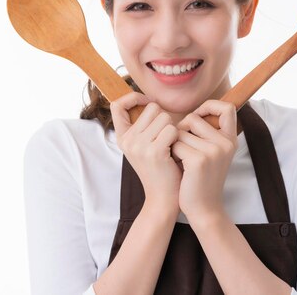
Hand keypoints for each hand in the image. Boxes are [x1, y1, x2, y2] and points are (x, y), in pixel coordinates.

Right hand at [110, 92, 181, 213]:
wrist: (163, 198)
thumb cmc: (160, 169)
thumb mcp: (144, 147)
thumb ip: (143, 126)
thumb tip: (149, 101)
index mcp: (122, 137)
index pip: (117, 105)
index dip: (133, 98)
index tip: (147, 103)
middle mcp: (127, 140)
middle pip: (151, 108)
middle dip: (164, 118)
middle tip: (166, 138)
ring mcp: (139, 146)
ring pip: (164, 117)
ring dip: (173, 128)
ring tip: (171, 146)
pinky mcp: (154, 152)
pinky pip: (172, 129)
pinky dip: (178, 138)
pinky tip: (176, 152)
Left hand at [172, 100, 237, 221]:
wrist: (204, 209)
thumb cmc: (201, 179)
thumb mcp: (212, 154)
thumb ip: (207, 134)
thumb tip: (192, 114)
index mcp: (230, 140)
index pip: (226, 108)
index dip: (209, 106)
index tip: (197, 117)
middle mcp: (225, 143)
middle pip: (193, 118)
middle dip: (182, 130)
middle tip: (183, 150)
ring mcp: (213, 151)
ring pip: (180, 132)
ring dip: (175, 145)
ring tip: (183, 162)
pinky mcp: (199, 160)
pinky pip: (175, 144)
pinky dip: (172, 155)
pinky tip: (179, 168)